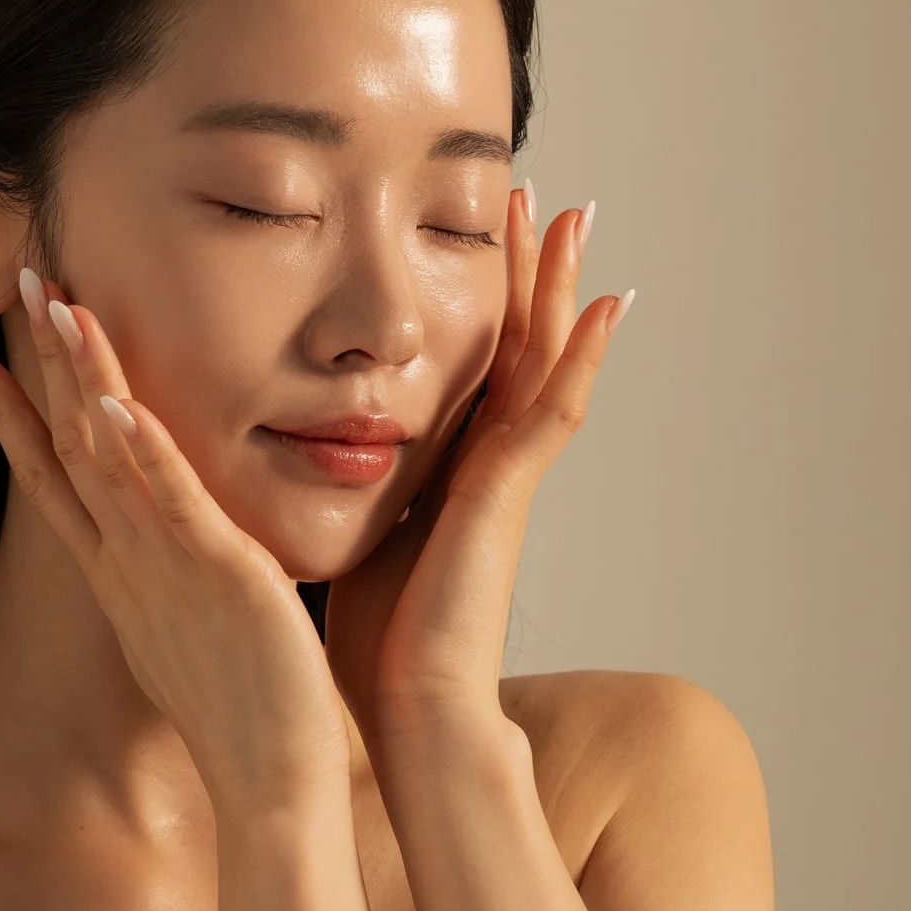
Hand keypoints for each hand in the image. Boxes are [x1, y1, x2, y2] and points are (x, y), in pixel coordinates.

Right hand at [0, 267, 355, 813]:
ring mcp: (165, 570)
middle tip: (18, 282)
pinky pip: (173, 506)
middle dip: (39, 362)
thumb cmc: (246, 713)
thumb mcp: (193, 631)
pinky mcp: (219, 578)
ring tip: (58, 307)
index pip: (49, 478)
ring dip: (83, 380)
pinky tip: (117, 404)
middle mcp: (127, 564)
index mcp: (119, 575)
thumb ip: (179, 580)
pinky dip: (142, 454)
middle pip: (67, 446)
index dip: (8, 413)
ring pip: (109, 459)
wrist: (269, 784)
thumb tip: (179, 554)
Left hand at [323, 183, 630, 751]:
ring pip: (541, 359)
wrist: (412, 714)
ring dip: (558, 286)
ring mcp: (506, 479)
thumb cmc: (378, 651)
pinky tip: (608, 305)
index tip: (476, 235)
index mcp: (448, 475)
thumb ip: (349, 496)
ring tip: (574, 214)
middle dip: (524, 272)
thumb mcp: (357, 543)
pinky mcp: (511, 496)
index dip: (478, 304)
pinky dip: (584, 357)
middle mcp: (486, 467)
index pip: (469, 368)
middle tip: (540, 196)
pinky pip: (555, 410)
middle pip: (512, 346)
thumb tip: (302, 462)